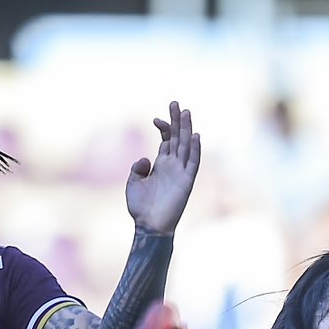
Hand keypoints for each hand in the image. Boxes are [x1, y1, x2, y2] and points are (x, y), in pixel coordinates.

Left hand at [124, 102, 199, 235]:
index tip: (156, 119)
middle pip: (178, 138)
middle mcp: (173, 166)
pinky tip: (195, 136)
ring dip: (187, 129)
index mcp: (161, 165)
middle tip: (175, 103)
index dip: (164, 128)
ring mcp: (181, 173)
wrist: (149, 226)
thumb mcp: (133, 183)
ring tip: (186, 112)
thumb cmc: (141, 208)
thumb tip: (144, 158)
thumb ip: (137, 168)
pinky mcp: (186, 182)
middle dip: (177, 121)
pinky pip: (193, 163)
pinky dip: (195, 150)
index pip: (167, 140)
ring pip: (186, 146)